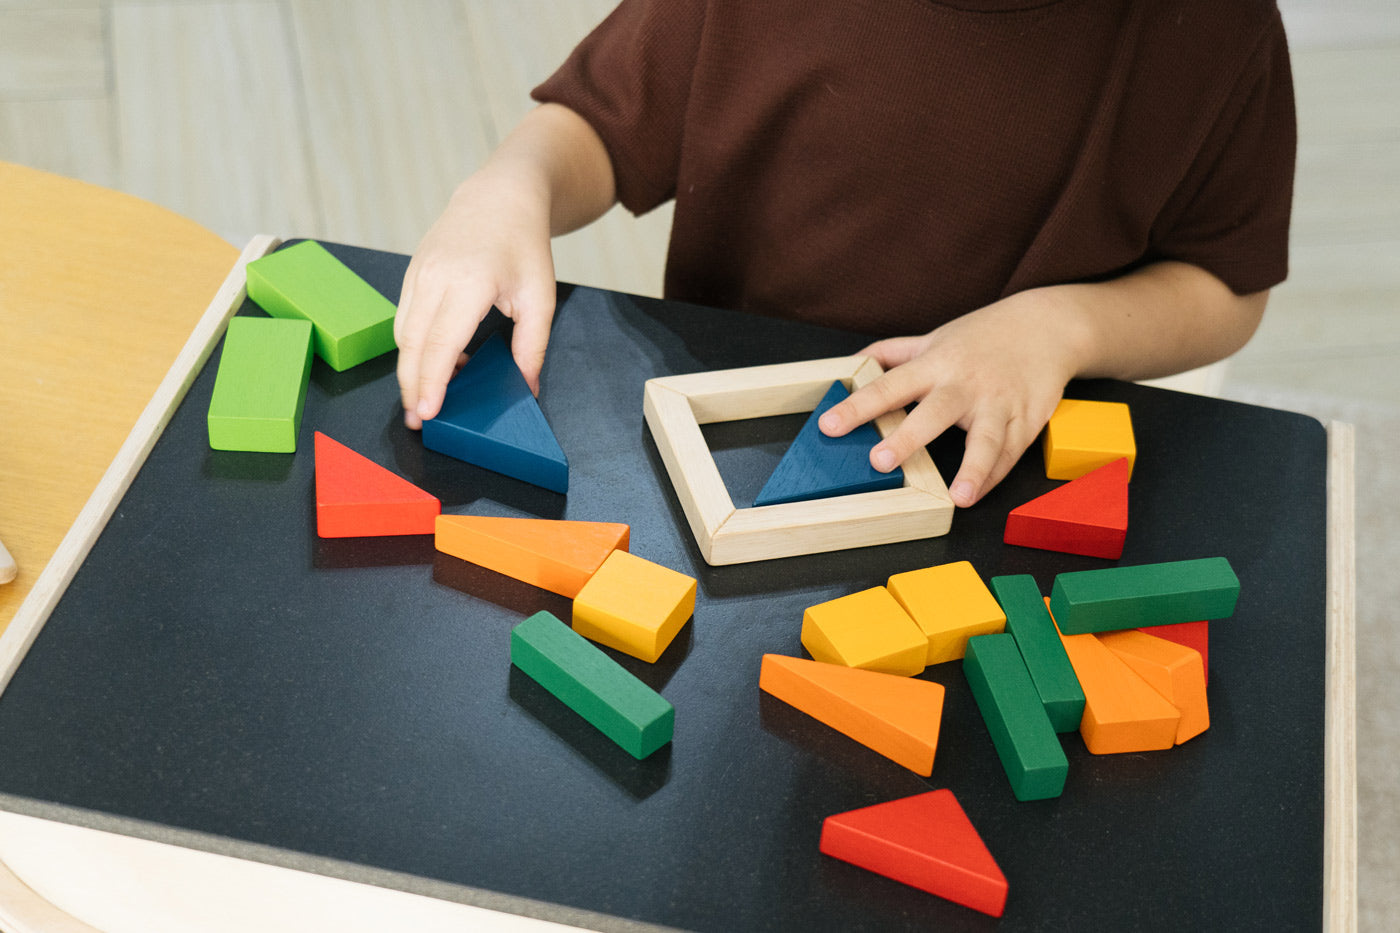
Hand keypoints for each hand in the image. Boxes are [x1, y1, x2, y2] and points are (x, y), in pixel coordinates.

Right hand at [394, 170, 556, 428]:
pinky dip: (414, 346)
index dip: (432, 382)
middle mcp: (435, 277)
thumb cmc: (523, 245)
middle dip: (412, 387)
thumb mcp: (540, 298)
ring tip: (426, 399)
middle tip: (419, 421)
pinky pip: (405, 318)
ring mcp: (418, 273)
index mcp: (469, 283)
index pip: (441, 343)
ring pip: (403, 334)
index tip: (428, 413)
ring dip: (410, 370)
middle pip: (412, 345)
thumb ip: (531, 347)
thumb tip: (526, 389)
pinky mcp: (411, 272)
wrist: (500, 197)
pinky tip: (437, 363)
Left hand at [817, 290, 1082, 507]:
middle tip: (880, 461)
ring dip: (972, 468)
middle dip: (907, 438)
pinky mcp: (1027, 420)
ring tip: (957, 496)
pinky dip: (993, 476)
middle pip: (933, 413)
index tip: (830, 425)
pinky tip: (976, 495)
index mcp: (935, 364)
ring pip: (985, 439)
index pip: (889, 385)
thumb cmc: (983, 337)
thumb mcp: (935, 337)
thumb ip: (893, 352)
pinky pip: (1009, 453)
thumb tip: (852, 362)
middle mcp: (964, 385)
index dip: (857, 406)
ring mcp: (998, 403)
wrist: (1048, 326)